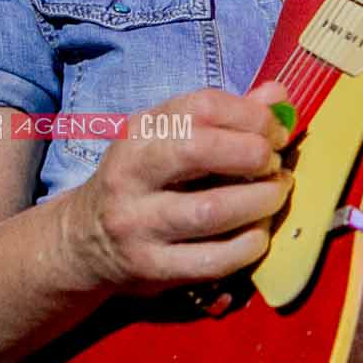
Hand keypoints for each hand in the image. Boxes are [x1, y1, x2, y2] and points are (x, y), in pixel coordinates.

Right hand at [69, 82, 293, 294]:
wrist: (85, 239)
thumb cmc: (145, 179)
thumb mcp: (170, 138)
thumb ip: (225, 117)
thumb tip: (277, 94)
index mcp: (140, 132)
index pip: (202, 107)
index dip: (253, 116)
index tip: (276, 133)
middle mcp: (131, 174)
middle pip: (200, 151)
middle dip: (254, 154)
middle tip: (275, 164)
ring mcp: (138, 224)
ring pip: (211, 210)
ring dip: (261, 201)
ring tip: (275, 195)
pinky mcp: (152, 267)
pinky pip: (214, 259)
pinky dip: (250, 244)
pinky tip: (258, 232)